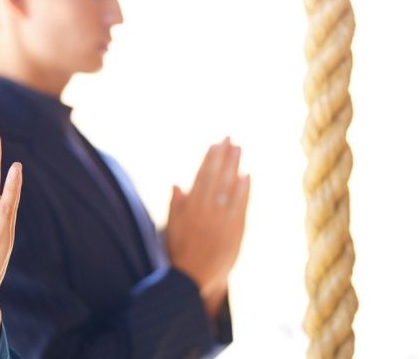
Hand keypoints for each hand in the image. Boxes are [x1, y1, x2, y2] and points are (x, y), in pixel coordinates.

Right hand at [166, 138, 249, 304]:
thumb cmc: (180, 253)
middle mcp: (205, 211)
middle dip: (223, 156)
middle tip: (230, 138)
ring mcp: (221, 220)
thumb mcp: (172, 228)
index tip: (215, 143)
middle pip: (216, 177)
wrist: (193, 280)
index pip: (201, 177)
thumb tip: (177, 184)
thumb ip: (176, 206)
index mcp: (189, 208)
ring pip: (229, 188)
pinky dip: (244, 190)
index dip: (209, 159)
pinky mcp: (234, 231)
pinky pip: (240, 205)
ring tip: (239, 149)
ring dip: (234, 166)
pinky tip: (247, 175)